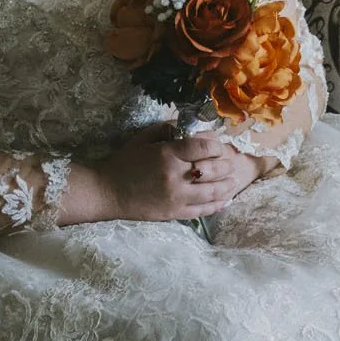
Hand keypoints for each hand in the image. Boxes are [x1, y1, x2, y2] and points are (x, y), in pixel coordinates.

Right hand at [61, 124, 265, 223]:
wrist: (106, 191)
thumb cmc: (123, 162)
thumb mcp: (142, 139)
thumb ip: (166, 130)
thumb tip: (188, 127)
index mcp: (167, 154)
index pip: (204, 147)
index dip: (217, 145)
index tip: (218, 145)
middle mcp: (175, 175)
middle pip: (213, 169)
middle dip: (226, 164)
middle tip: (229, 162)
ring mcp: (176, 197)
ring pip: (213, 192)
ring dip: (227, 185)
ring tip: (233, 180)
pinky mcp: (174, 213)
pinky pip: (202, 210)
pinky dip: (218, 205)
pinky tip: (226, 200)